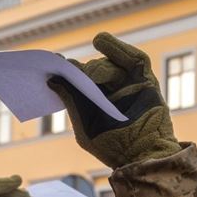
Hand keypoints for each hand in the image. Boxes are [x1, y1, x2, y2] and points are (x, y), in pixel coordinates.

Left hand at [47, 32, 180, 167]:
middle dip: (79, 70)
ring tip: (88, 75)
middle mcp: (110, 92)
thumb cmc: (114, 148)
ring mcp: (128, 85)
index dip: (65, 74)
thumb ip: (73, 102)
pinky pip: (134, 58)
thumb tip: (52, 79)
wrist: (144, 156)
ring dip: (96, 67)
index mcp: (93, 104)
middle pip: (92, 72)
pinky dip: (117, 48)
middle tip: (63, 65)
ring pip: (109, 65)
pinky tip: (99, 41)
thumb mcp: (86, 127)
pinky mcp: (145, 80)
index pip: (77, 83)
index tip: (50, 65)